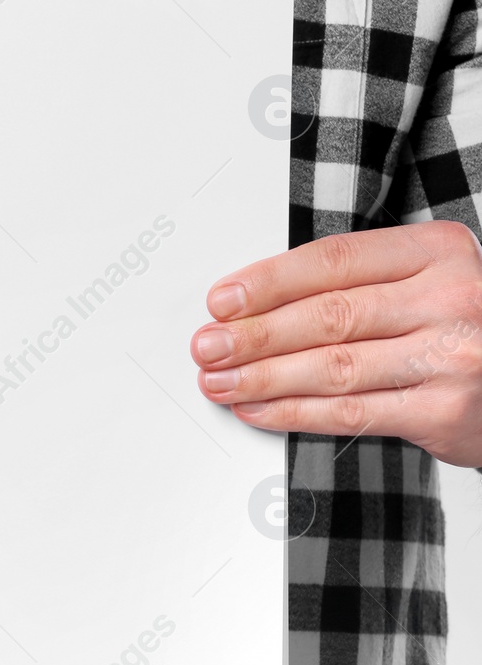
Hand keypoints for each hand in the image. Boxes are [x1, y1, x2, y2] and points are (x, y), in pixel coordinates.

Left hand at [189, 220, 481, 466]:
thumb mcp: (424, 280)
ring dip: (262, 377)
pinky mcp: (445, 412)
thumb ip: (356, 281)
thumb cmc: (461, 325)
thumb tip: (253, 301)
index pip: (334, 260)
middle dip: (254, 334)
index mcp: (440, 251)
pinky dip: (292, 412)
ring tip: (219, 380)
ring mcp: (453, 357)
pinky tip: (257, 408)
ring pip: (333, 367)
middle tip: (207, 345)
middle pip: (328, 315)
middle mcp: (452, 299)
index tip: (222, 300)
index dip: (268, 281)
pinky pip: (350, 412)